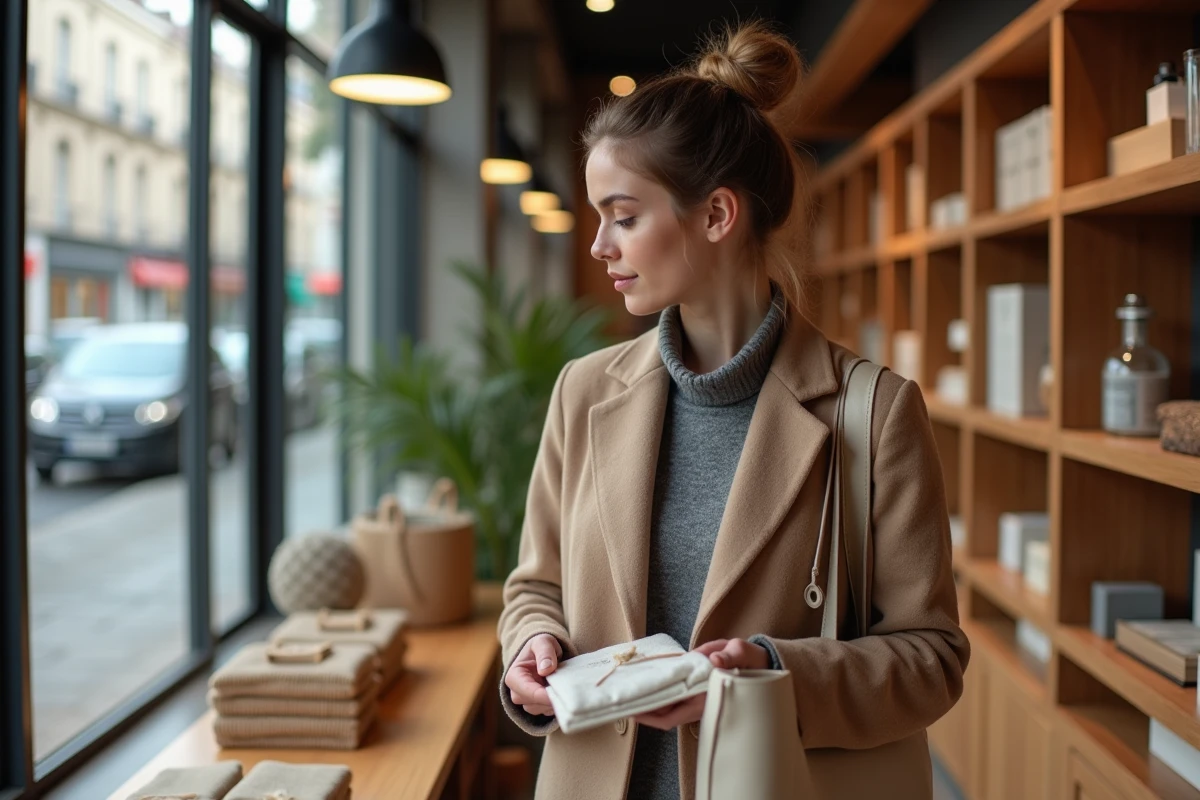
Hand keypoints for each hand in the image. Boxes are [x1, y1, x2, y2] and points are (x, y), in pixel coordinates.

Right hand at [504, 633, 561, 716]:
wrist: (543, 652)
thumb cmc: (541, 646)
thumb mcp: (543, 642)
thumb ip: (544, 653)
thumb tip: (546, 669)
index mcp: (514, 676)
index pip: (528, 691)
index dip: (544, 696)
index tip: (560, 695)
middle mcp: (516, 692)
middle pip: (532, 704)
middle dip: (550, 700)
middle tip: (568, 692)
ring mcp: (526, 700)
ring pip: (540, 710)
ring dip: (553, 703)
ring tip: (565, 689)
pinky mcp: (537, 705)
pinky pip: (546, 711)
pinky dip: (556, 705)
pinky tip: (563, 694)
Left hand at [632, 638, 769, 729]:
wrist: (758, 661)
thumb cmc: (749, 660)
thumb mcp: (741, 652)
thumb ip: (729, 656)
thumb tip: (714, 660)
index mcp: (705, 699)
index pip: (672, 716)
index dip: (651, 716)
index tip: (632, 710)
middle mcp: (697, 703)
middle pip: (663, 715)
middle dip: (642, 711)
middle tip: (619, 701)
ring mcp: (694, 698)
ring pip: (666, 707)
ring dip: (648, 701)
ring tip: (626, 692)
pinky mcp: (693, 689)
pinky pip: (672, 696)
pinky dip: (658, 691)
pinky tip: (645, 682)